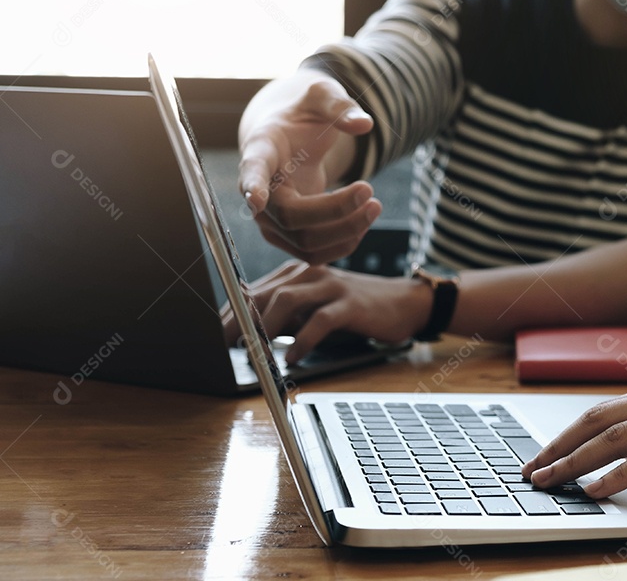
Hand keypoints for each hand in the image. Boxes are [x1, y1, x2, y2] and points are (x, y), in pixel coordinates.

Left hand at [223, 261, 430, 362]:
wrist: (405, 303)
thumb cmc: (357, 309)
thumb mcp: (316, 309)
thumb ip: (288, 315)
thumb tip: (251, 334)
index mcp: (298, 274)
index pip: (253, 292)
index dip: (231, 315)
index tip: (216, 337)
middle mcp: (310, 274)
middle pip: (263, 294)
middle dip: (239, 322)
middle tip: (226, 347)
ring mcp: (331, 286)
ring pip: (287, 300)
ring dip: (265, 327)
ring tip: (255, 351)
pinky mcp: (350, 303)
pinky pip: (320, 320)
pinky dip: (303, 340)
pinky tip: (294, 357)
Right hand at [238, 69, 381, 263]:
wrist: (290, 139)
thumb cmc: (304, 116)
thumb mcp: (322, 96)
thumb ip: (340, 106)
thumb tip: (364, 124)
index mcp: (262, 149)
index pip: (252, 170)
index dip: (252, 185)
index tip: (256, 198)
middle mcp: (260, 190)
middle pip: (291, 217)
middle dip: (336, 211)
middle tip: (370, 191)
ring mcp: (271, 219)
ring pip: (305, 243)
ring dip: (347, 231)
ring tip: (375, 206)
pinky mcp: (288, 237)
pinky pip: (314, 254)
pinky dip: (344, 244)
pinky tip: (363, 221)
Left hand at [523, 374, 626, 499]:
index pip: (610, 408)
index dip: (572, 431)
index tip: (548, 452)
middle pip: (601, 418)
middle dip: (560, 446)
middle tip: (532, 469)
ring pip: (618, 436)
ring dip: (577, 461)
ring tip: (550, 481)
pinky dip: (619, 474)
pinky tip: (598, 489)